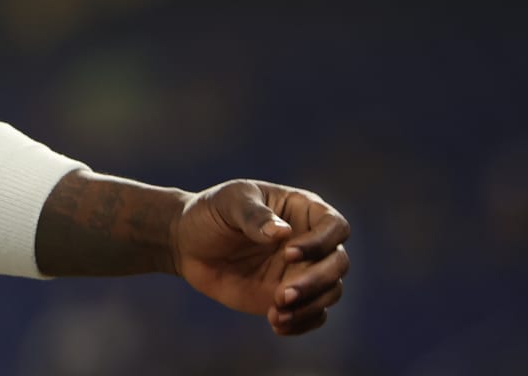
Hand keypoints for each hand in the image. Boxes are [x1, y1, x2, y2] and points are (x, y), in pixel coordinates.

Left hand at [169, 179, 349, 336]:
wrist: (188, 244)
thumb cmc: (212, 212)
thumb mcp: (229, 203)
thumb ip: (254, 215)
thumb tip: (283, 233)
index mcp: (302, 209)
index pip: (334, 226)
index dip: (320, 242)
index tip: (288, 254)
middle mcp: (311, 241)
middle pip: (338, 263)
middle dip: (316, 282)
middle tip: (282, 295)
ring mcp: (303, 271)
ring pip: (330, 292)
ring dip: (309, 306)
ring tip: (276, 314)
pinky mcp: (291, 297)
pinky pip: (313, 314)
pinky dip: (301, 323)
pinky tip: (276, 324)